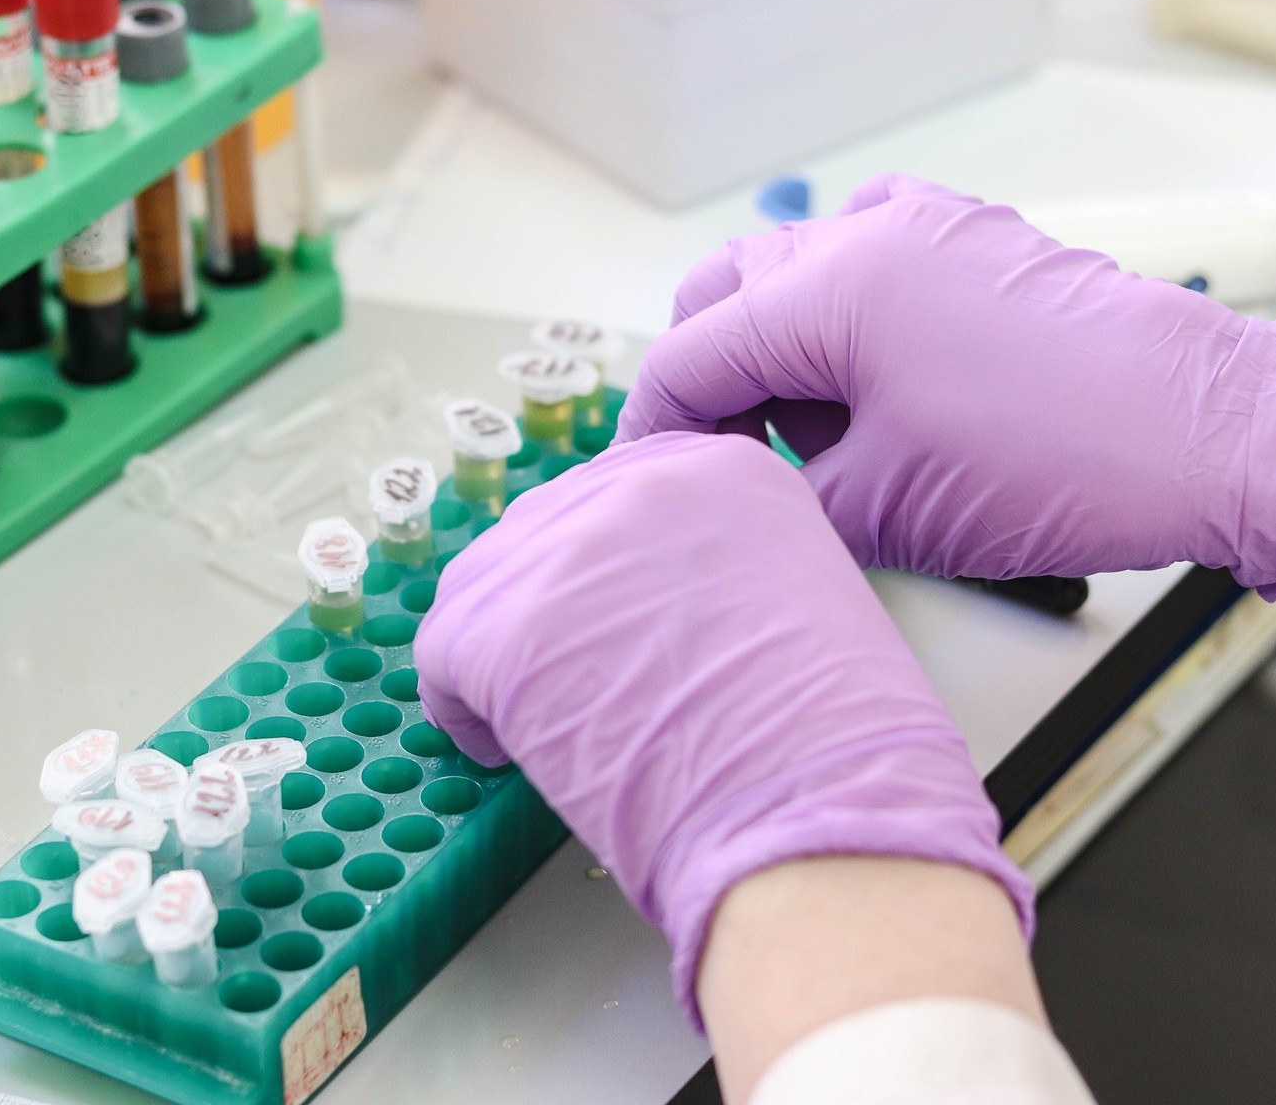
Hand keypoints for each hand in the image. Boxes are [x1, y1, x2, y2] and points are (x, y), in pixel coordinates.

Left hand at [412, 432, 1031, 1019]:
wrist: (822, 809)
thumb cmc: (831, 743)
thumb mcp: (797, 597)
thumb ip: (715, 569)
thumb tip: (635, 608)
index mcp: (722, 467)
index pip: (615, 493)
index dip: (596, 570)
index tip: (600, 626)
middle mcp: (637, 483)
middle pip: (540, 530)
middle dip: (544, 609)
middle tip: (567, 684)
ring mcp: (565, 548)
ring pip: (482, 585)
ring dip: (499, 654)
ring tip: (533, 727)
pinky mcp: (505, 624)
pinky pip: (444, 653)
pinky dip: (462, 709)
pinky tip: (505, 752)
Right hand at [616, 175, 1275, 631]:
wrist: (1207, 436)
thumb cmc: (1055, 467)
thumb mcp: (881, 509)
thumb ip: (779, 491)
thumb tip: (741, 488)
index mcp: (823, 292)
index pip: (688, 356)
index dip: (653, 430)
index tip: (649, 482)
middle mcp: (861, 234)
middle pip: (725, 295)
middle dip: (709, 377)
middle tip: (731, 458)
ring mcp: (924, 224)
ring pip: (793, 267)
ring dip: (775, 343)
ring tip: (823, 431)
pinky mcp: (975, 237)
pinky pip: (869, 247)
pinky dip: (843, 303)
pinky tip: (873, 363)